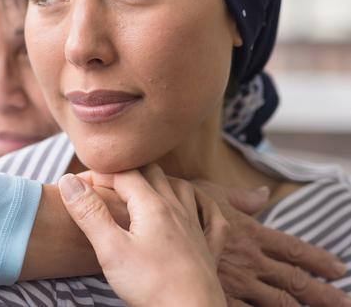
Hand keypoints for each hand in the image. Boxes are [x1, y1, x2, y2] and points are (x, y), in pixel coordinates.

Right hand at [59, 164, 227, 306]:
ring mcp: (196, 227)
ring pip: (182, 188)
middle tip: (105, 183)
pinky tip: (196, 207)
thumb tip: (68, 181)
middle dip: (126, 171)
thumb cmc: (151, 285)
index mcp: (152, 206)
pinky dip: (203, 204)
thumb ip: (90, 213)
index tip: (77, 184)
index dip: (98, 174)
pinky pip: (212, 217)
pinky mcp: (209, 249)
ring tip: (143, 187)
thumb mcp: (110, 249)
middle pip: (152, 173)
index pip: (122, 174)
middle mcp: (176, 209)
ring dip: (161, 180)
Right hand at [194, 180, 349, 306]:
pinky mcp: (219, 294)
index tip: (339, 268)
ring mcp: (237, 281)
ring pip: (278, 302)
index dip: (317, 259)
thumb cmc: (181, 204)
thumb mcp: (211, 192)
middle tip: (345, 301)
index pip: (293, 249)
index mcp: (251, 234)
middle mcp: (251, 260)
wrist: (156, 222)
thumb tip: (262, 193)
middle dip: (322, 292)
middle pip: (294, 280)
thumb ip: (240, 197)